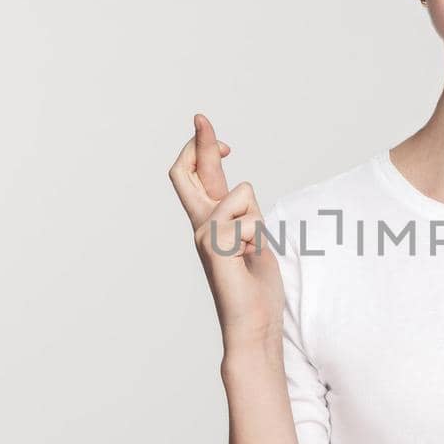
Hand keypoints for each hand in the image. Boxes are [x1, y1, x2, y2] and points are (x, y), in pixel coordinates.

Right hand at [167, 113, 283, 349]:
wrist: (253, 326)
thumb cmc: (255, 290)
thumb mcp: (254, 240)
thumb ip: (244, 214)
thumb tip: (241, 188)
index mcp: (212, 224)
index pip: (198, 177)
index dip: (204, 150)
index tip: (216, 136)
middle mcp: (201, 227)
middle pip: (186, 173)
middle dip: (198, 142)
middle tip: (201, 118)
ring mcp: (204, 237)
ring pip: (239, 194)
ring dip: (258, 217)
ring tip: (254, 251)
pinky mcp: (213, 248)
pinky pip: (245, 217)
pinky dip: (257, 234)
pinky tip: (250, 259)